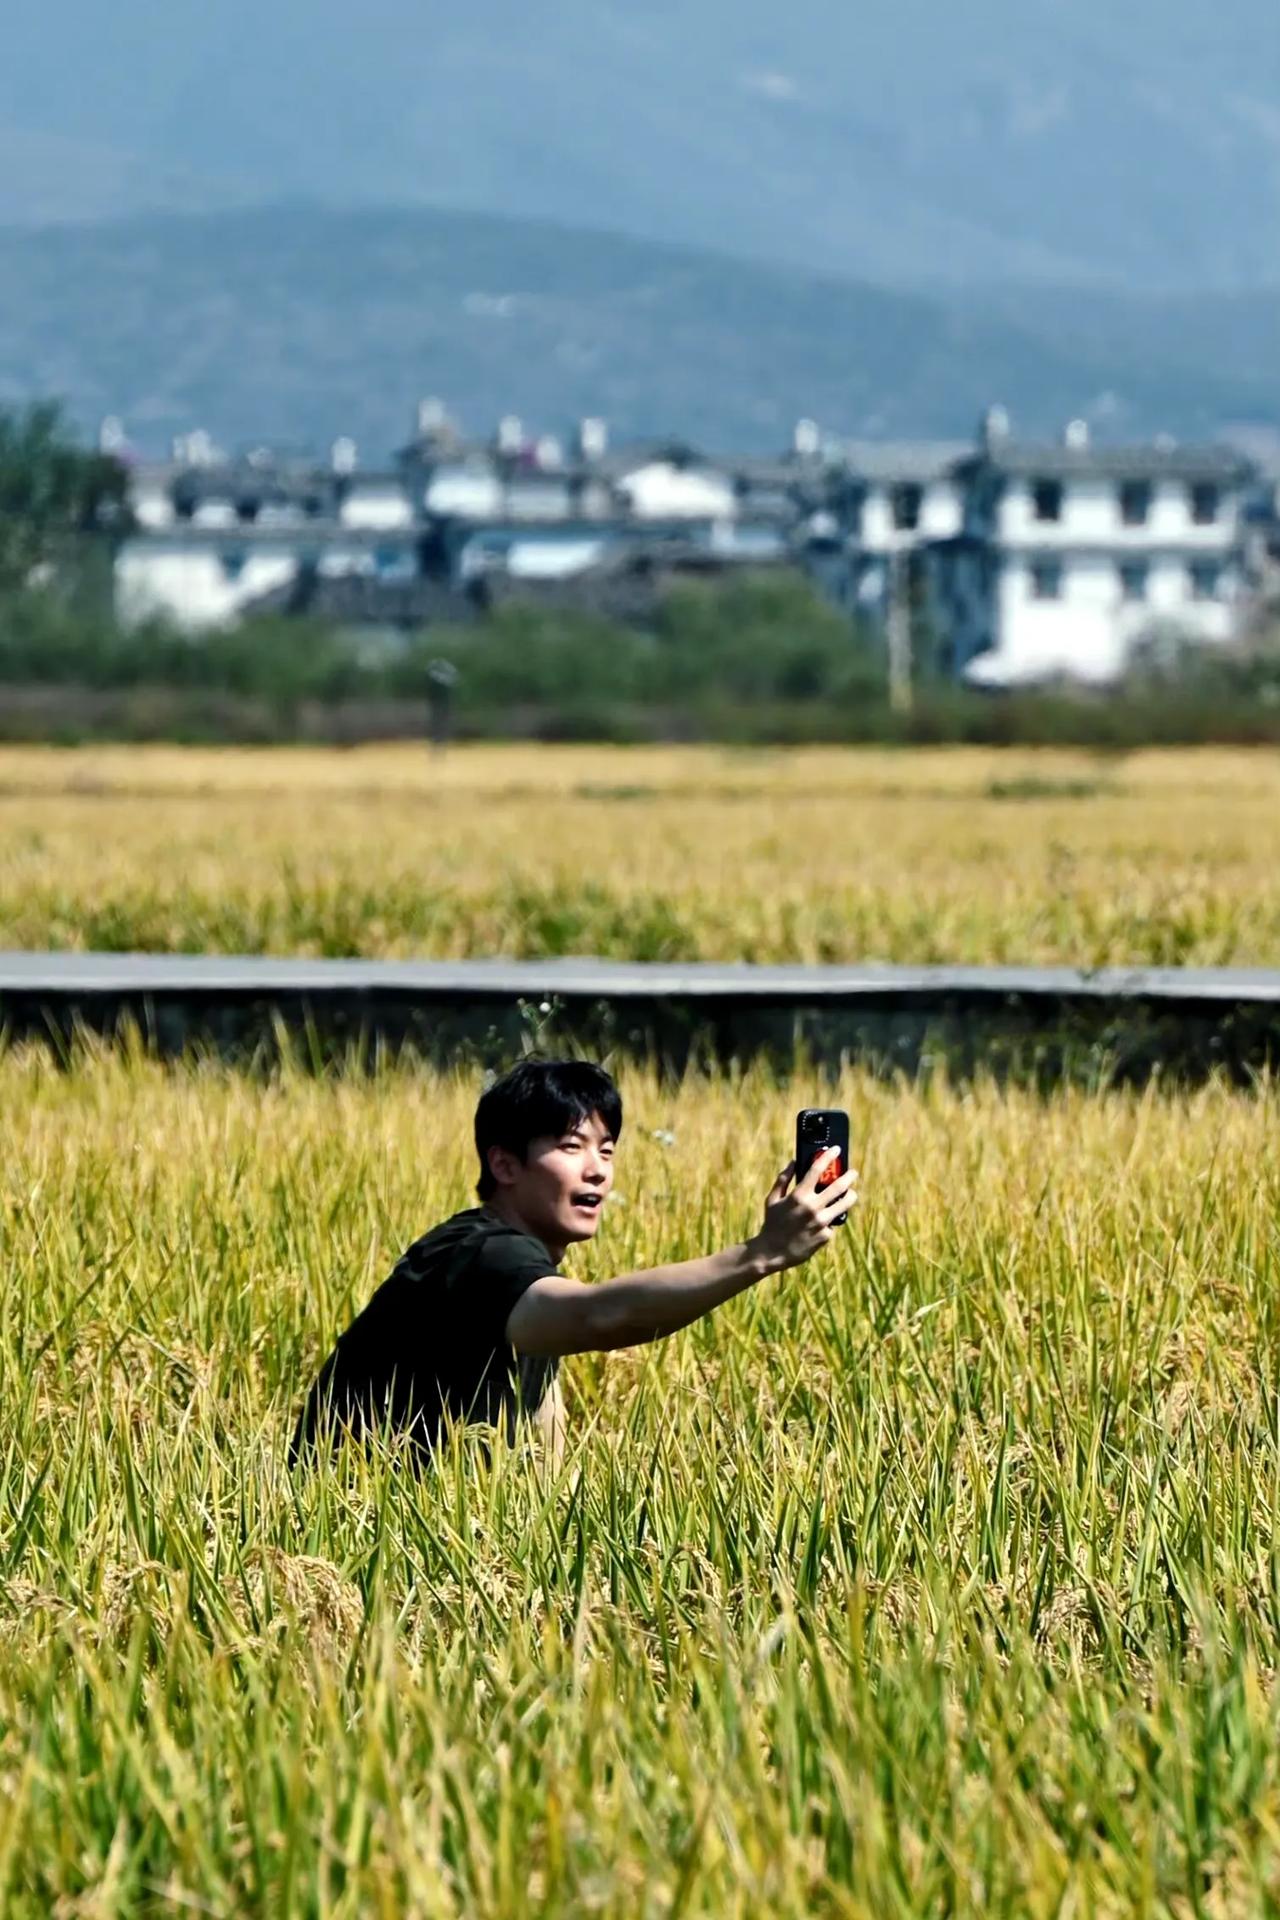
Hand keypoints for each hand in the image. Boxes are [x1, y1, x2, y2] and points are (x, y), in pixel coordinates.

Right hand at [749, 1149, 859, 1274]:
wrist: (772, 1252)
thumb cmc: (772, 1223)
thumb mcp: (772, 1199)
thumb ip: (783, 1179)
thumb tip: (793, 1162)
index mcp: (798, 1195)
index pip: (817, 1170)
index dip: (828, 1157)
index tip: (836, 1149)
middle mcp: (812, 1207)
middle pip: (838, 1186)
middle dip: (849, 1176)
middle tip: (853, 1172)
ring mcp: (821, 1222)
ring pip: (844, 1204)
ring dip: (850, 1196)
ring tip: (851, 1194)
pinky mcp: (826, 1236)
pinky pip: (833, 1224)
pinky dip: (830, 1221)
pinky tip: (823, 1223)